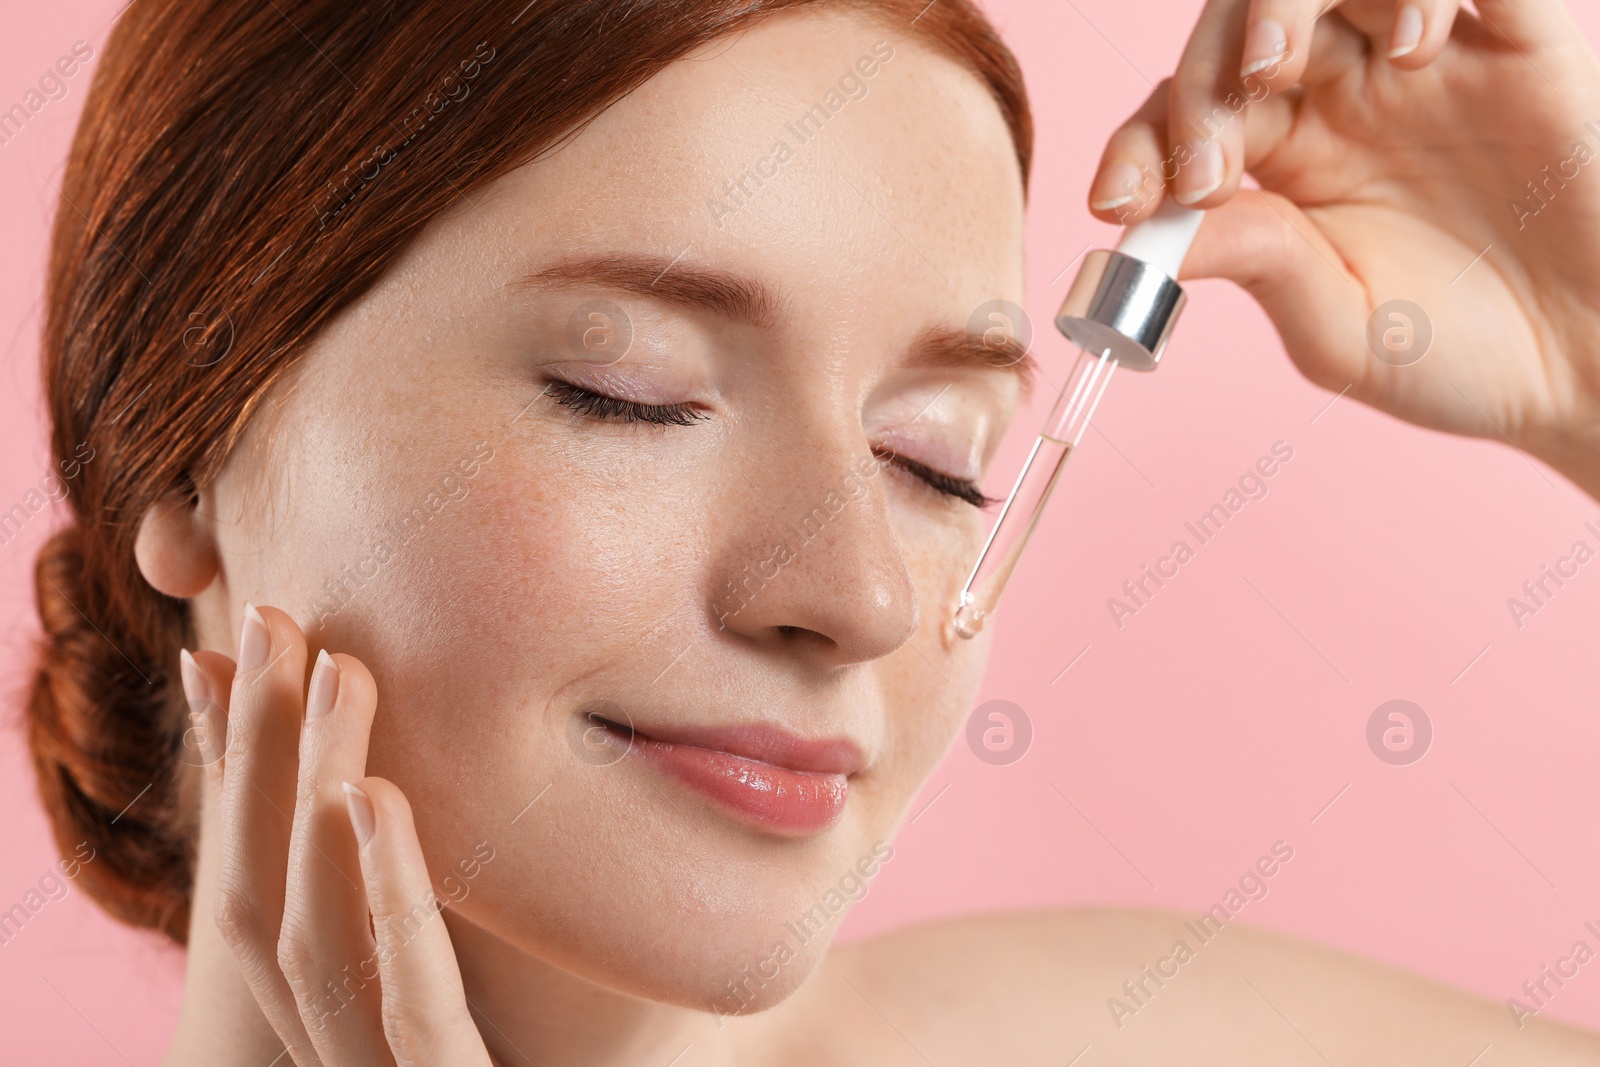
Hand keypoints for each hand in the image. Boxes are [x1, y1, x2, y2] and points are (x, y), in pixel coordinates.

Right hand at [178, 604, 493, 1065]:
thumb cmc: (600, 1063)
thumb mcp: (515, 975)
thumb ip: (470, 899)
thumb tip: (427, 774)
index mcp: (354, 1027)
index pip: (268, 890)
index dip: (234, 773)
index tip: (225, 645)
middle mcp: (352, 1061)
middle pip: (271, 903)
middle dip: (258, 761)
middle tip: (271, 615)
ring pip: (318, 948)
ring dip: (308, 805)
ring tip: (323, 679)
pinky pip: (412, 1015)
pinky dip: (388, 907)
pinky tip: (372, 803)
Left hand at [1089, 0, 1599, 496]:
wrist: (1594, 368)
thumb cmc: (1462, 358)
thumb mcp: (1338, 330)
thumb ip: (1257, 264)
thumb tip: (1147, 230)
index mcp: (1279, 166)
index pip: (1180, 116)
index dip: (1139, 145)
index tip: (1120, 205)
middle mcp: (1338, 99)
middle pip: (1238, 31)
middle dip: (1200, 83)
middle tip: (1210, 163)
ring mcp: (1421, 62)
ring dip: (1281, 2)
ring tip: (1277, 71)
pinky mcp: (1514, 38)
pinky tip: (1413, 46)